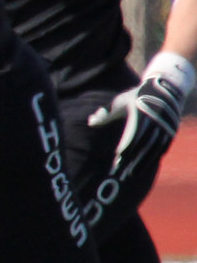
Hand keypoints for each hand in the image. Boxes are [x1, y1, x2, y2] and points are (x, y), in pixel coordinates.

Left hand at [87, 53, 191, 188]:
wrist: (164, 89)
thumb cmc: (134, 97)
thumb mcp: (119, 102)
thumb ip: (105, 114)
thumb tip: (91, 122)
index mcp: (141, 113)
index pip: (133, 135)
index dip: (125, 148)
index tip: (116, 160)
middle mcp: (155, 120)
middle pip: (143, 145)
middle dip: (131, 160)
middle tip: (120, 174)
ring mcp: (165, 126)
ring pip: (153, 149)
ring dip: (142, 163)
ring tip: (130, 174)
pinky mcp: (171, 131)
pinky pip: (162, 148)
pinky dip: (152, 157)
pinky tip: (143, 166)